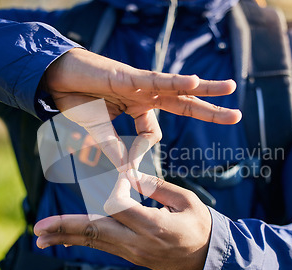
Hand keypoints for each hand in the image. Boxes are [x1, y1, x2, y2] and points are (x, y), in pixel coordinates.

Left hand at [34, 170, 211, 269]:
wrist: (205, 262)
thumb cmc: (199, 227)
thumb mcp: (186, 202)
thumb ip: (157, 186)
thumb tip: (130, 175)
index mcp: (154, 226)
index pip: (120, 207)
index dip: (115, 188)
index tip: (123, 176)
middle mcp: (137, 243)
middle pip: (96, 232)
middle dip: (66, 227)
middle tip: (38, 228)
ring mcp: (131, 253)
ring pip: (94, 241)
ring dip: (66, 236)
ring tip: (40, 235)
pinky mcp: (129, 255)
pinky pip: (101, 245)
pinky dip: (81, 239)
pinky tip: (61, 238)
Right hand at [42, 48, 240, 168]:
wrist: (54, 78)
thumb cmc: (76, 100)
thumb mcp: (97, 130)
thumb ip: (111, 147)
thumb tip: (123, 170)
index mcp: (137, 108)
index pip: (152, 133)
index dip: (140, 152)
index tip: (123, 168)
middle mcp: (144, 95)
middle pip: (183, 103)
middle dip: (210, 109)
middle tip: (236, 115)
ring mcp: (138, 85)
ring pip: (178, 87)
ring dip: (205, 88)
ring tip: (230, 87)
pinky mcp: (127, 76)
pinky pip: (155, 80)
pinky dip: (173, 82)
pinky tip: (194, 81)